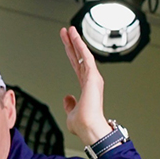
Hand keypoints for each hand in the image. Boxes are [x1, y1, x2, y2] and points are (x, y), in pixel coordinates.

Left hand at [60, 25, 111, 145]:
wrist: (89, 129)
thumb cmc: (84, 125)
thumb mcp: (71, 113)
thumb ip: (70, 105)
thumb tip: (67, 98)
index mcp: (86, 88)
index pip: (76, 66)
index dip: (71, 54)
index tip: (67, 44)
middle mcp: (90, 81)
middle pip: (79, 57)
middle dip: (72, 43)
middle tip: (66, 31)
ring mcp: (93, 78)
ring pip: (83, 54)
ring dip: (76, 41)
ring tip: (70, 29)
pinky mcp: (93, 77)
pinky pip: (86, 58)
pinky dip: (80, 46)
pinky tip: (75, 37)